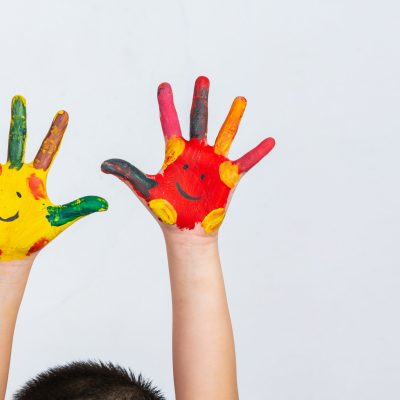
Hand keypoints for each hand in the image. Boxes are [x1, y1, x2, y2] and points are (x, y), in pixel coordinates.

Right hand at [0, 96, 107, 260]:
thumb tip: (106, 204)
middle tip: (20, 97)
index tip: (64, 113)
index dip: (55, 132)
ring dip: (0, 129)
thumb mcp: (58, 219)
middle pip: (18, 140)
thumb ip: (79, 208)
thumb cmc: (34, 237)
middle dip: (19, 119)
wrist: (9, 253)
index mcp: (35, 179)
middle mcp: (16, 174)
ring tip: (10, 104)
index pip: (48, 150)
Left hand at [101, 76, 274, 234]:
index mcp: (175, 153)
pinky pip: (246, 161)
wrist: (186, 231)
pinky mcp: (228, 177)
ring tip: (240, 99)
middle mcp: (195, 153)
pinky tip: (270, 141)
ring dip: (233, 117)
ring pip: (225, 134)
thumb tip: (103, 163)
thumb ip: (128, 173)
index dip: (166, 104)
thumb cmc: (166, 211)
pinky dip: (257, 152)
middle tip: (202, 79)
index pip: (169, 123)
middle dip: (200, 100)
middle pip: (199, 120)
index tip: (164, 86)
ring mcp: (214, 163)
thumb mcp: (146, 189)